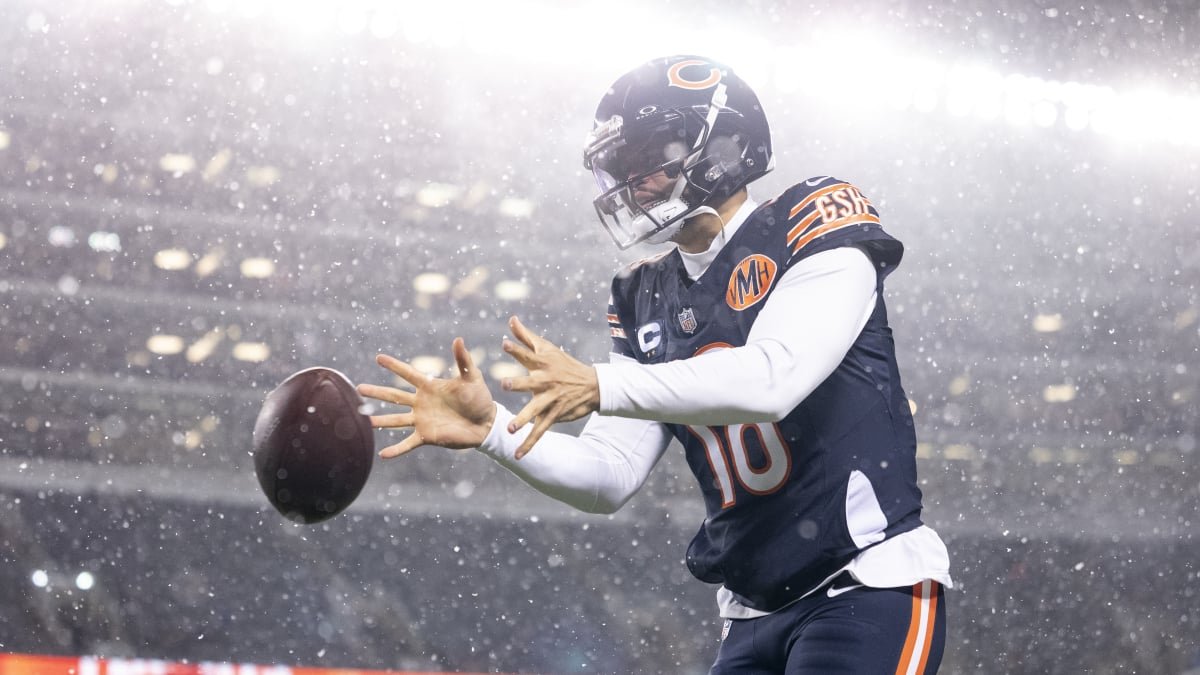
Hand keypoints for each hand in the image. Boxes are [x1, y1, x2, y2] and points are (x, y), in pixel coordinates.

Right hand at [357, 338, 495, 457]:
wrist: (486, 423)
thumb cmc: (479, 397)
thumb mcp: (472, 377)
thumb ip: (463, 360)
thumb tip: (458, 339)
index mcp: (430, 386)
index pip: (408, 373)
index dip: (394, 366)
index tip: (378, 358)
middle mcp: (421, 402)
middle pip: (394, 396)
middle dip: (377, 392)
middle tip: (358, 388)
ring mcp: (422, 420)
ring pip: (396, 419)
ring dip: (380, 420)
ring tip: (364, 421)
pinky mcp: (427, 436)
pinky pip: (408, 443)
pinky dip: (395, 450)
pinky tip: (382, 455)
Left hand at [500, 316, 599, 458]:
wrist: (593, 386)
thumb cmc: (564, 364)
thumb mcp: (547, 348)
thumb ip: (525, 336)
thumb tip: (511, 319)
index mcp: (543, 364)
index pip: (528, 355)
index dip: (517, 349)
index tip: (504, 344)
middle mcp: (546, 381)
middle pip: (530, 382)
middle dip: (518, 383)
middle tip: (505, 385)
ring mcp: (550, 400)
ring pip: (535, 410)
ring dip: (523, 419)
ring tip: (510, 428)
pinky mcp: (554, 415)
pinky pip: (540, 431)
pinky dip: (529, 444)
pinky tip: (517, 455)